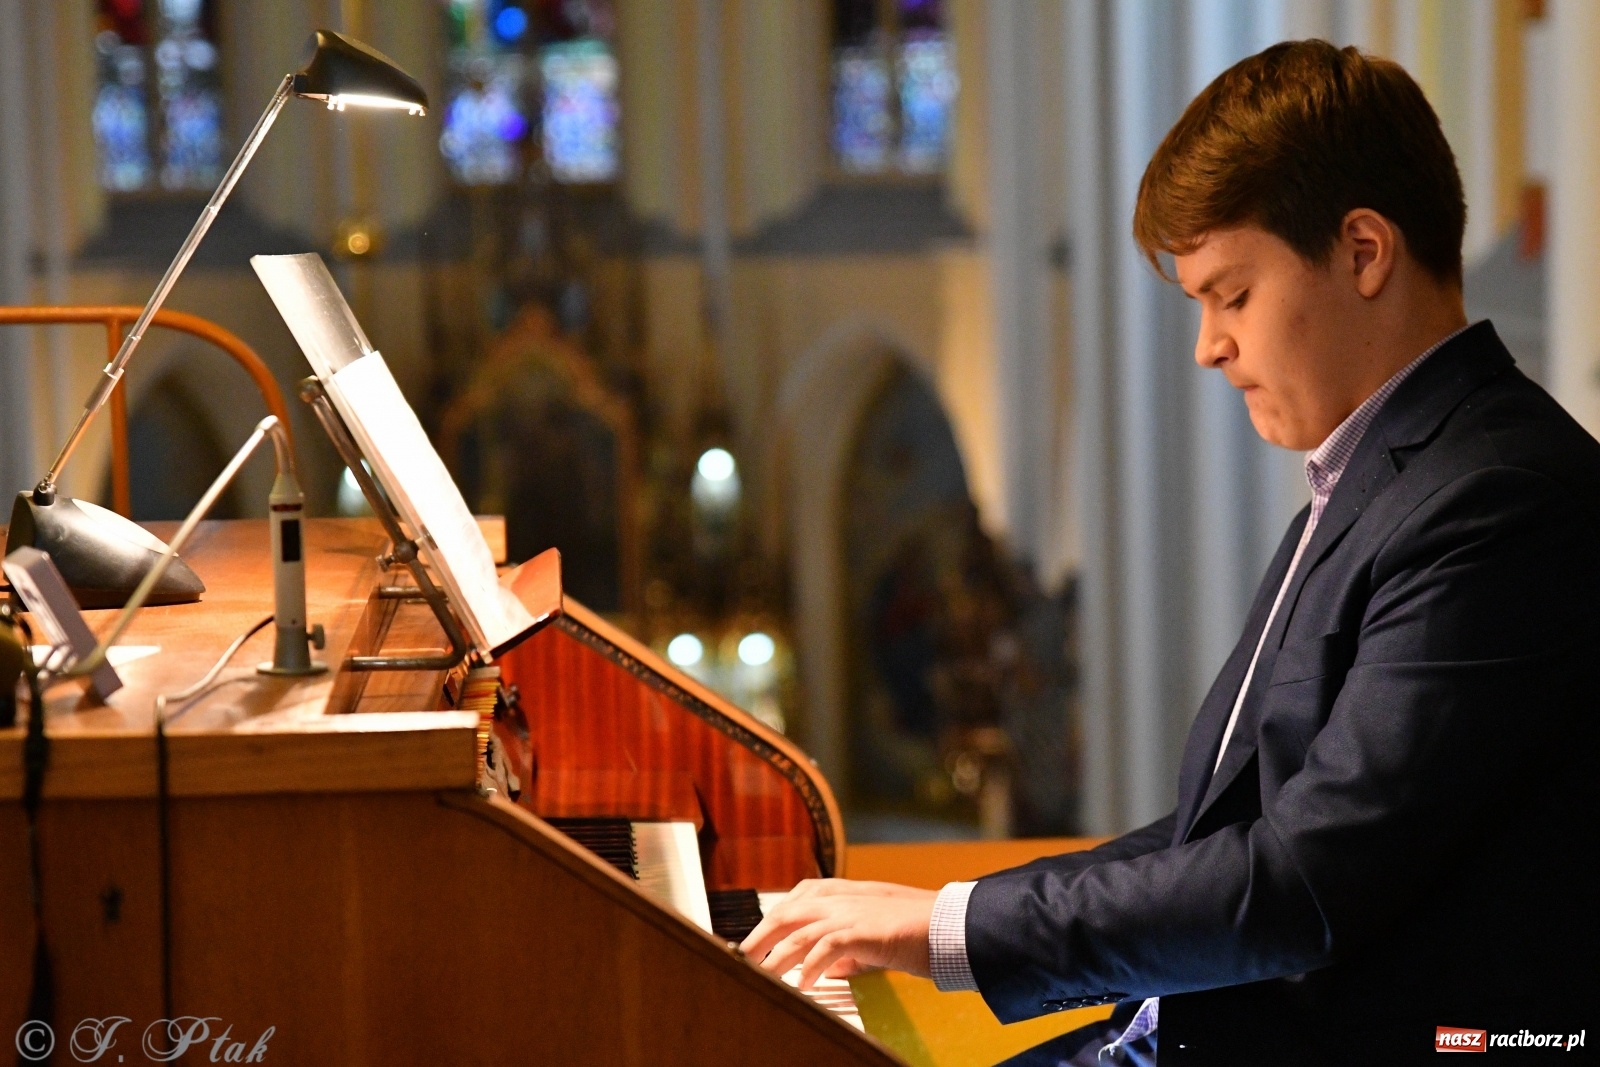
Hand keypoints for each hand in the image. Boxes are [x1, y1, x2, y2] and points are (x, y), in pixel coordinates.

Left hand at [738, 879, 936, 989]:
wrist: (951, 924)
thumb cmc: (917, 930)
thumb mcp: (874, 936)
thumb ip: (846, 948)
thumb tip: (824, 968)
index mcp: (844, 893)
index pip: (795, 900)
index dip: (770, 919)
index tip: (753, 941)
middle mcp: (842, 898)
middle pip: (787, 913)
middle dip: (761, 937)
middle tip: (743, 960)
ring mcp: (852, 912)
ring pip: (799, 931)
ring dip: (777, 957)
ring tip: (764, 977)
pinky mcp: (865, 930)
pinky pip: (828, 947)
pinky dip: (812, 966)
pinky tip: (805, 985)